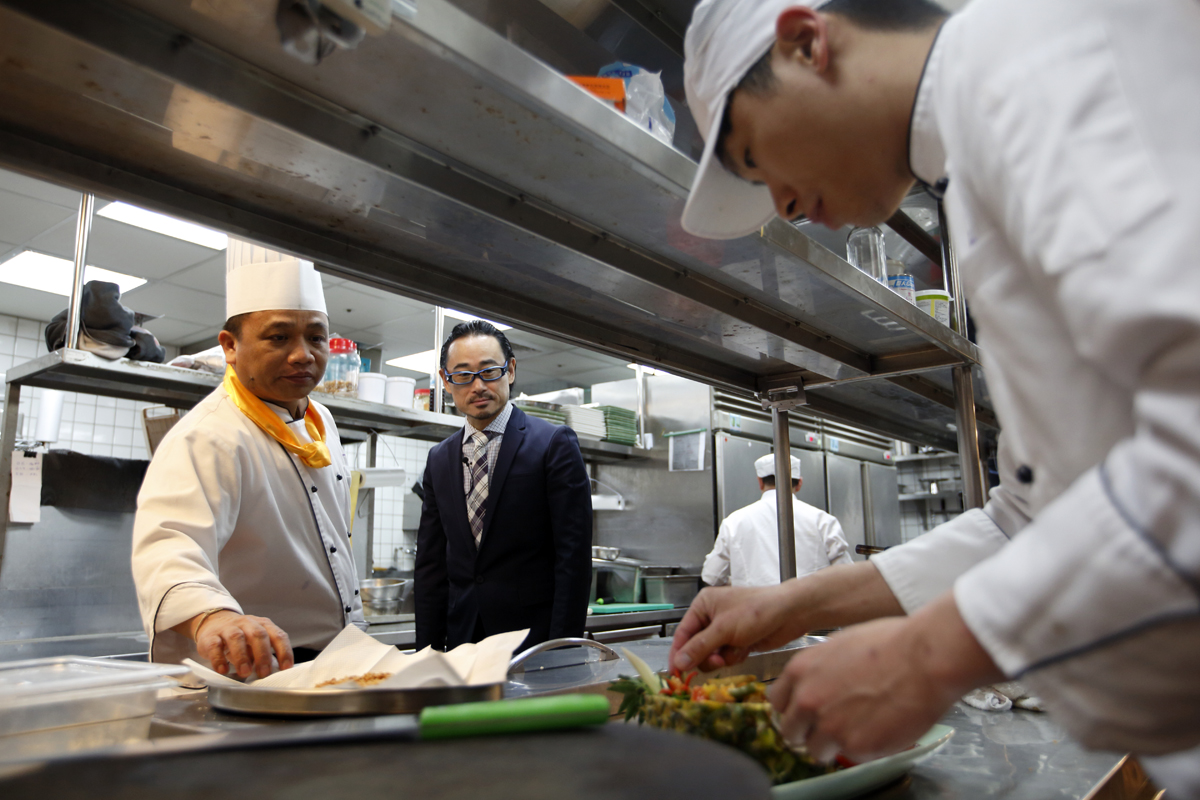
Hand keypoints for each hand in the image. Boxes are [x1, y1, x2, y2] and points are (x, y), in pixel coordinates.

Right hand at [193, 611, 292, 678]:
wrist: (214, 622)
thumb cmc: (241, 637)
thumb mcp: (255, 642)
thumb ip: (263, 654)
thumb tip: (272, 672)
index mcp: (263, 625)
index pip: (278, 635)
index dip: (284, 651)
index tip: (286, 667)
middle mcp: (247, 623)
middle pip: (258, 635)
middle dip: (263, 655)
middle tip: (264, 673)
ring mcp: (228, 628)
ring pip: (236, 637)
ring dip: (242, 656)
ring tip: (245, 672)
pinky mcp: (210, 637)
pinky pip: (214, 646)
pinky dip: (219, 659)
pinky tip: (223, 670)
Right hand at [670, 583, 811, 671]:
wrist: (790, 613)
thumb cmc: (756, 611)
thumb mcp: (724, 629)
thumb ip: (699, 647)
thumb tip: (678, 663)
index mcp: (703, 606)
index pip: (683, 633)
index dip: (678, 654)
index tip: (675, 673)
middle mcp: (711, 617)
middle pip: (696, 647)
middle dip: (707, 656)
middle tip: (719, 661)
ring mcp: (726, 630)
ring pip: (712, 655)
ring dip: (723, 658)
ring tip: (737, 650)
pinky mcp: (738, 641)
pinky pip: (726, 657)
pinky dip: (735, 656)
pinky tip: (746, 648)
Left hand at [769, 593, 1003, 762]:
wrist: (924, 659)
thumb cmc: (890, 644)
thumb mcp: (839, 646)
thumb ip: (819, 670)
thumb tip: (815, 684)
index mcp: (800, 671)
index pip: (777, 702)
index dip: (792, 709)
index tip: (803, 712)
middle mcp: (808, 701)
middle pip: (790, 732)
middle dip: (806, 732)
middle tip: (828, 727)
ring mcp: (831, 727)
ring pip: (816, 751)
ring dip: (832, 745)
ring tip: (857, 728)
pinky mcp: (857, 747)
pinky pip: (851, 756)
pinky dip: (863, 748)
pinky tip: (879, 728)